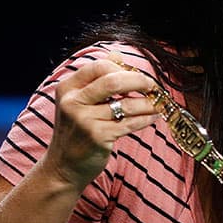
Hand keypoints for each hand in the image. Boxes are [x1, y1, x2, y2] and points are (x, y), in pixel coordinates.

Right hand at [41, 55, 160, 190]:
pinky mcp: (98, 137)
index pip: (99, 66)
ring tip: (159, 104)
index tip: (137, 74)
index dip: (123, 68)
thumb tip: (116, 55)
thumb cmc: (76, 132)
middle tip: (154, 86)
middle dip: (140, 81)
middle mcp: (73, 102)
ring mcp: (85, 120)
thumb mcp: (78, 102)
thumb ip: (96, 79)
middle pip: (114, 81)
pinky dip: (146, 118)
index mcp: (68, 89)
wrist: (63, 167)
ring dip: (149, 103)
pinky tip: (153, 117)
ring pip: (127, 104)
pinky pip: (130, 123)